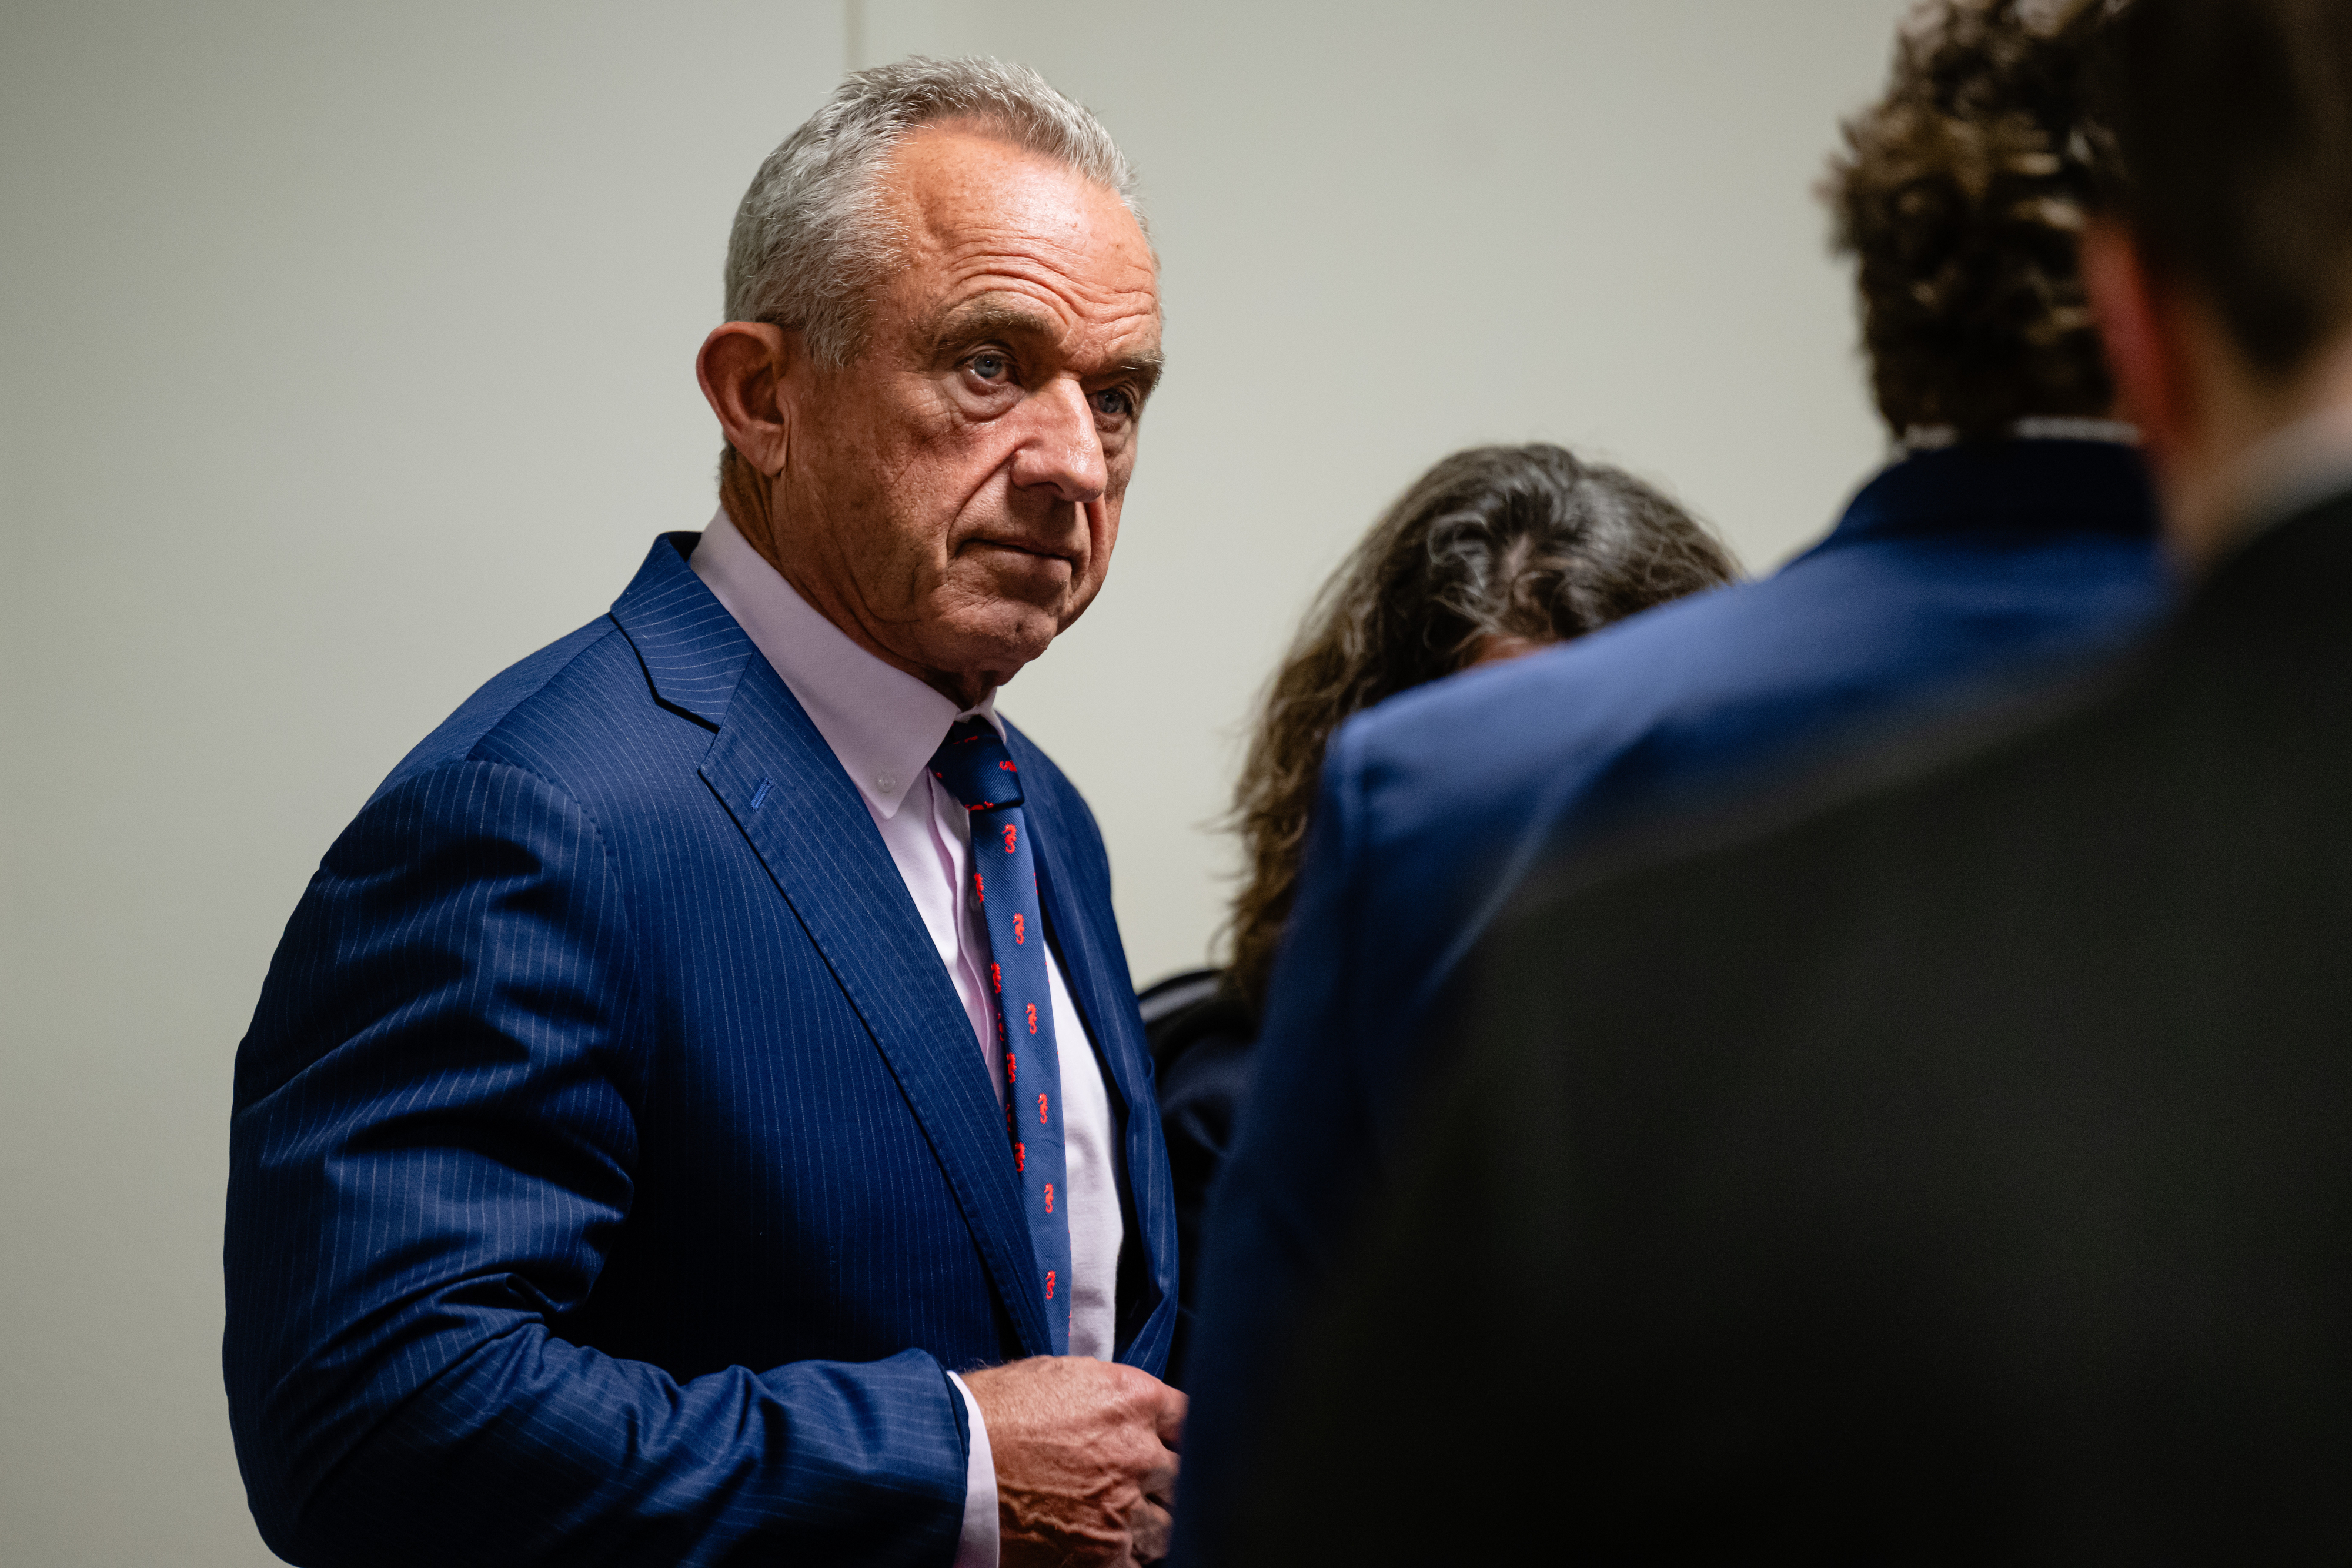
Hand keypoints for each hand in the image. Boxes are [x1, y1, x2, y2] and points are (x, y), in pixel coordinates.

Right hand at [962, 1355, 1185, 1565]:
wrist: (946, 1463)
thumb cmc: (988, 1414)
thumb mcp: (1057, 1377)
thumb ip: (1106, 1394)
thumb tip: (1127, 1408)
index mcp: (1132, 1399)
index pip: (1189, 1419)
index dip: (1175, 1436)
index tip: (1166, 1446)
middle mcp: (1139, 1453)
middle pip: (1181, 1475)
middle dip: (1161, 1482)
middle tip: (1134, 1487)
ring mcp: (1124, 1509)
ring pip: (1166, 1526)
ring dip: (1146, 1524)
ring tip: (1113, 1522)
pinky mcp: (1103, 1557)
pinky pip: (1136, 1564)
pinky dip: (1121, 1558)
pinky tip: (1097, 1549)